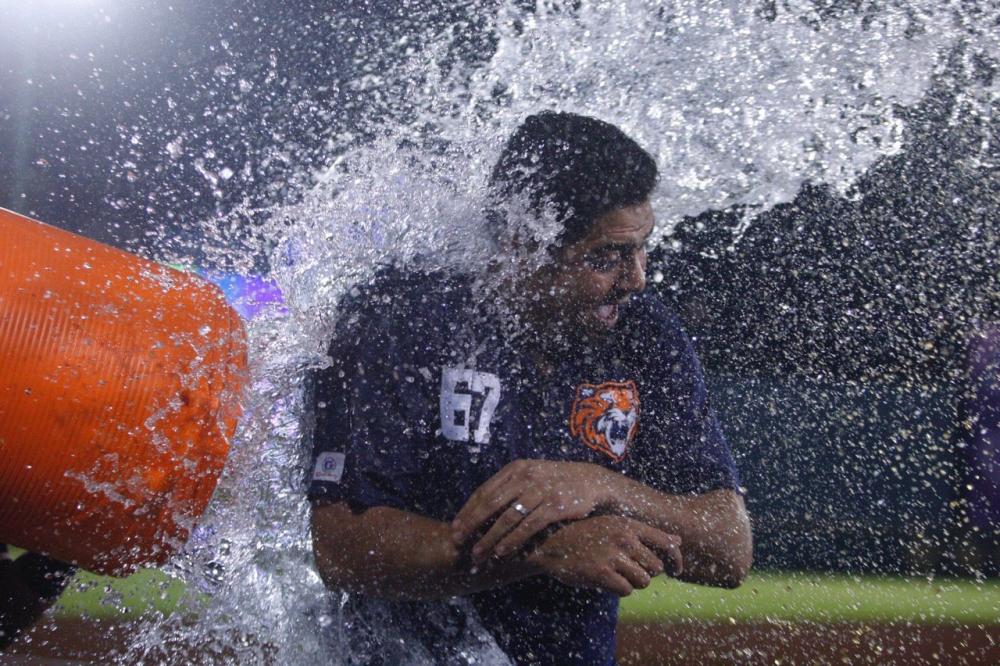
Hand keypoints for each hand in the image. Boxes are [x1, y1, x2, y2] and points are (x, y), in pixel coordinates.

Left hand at [451, 460, 616, 563]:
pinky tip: (502, 552)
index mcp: (516, 469)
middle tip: (457, 542)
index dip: (467, 511)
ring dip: (489, 538)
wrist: (593, 482)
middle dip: (471, 525)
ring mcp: (541, 491)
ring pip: (507, 518)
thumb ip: (510, 487)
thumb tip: (481, 506)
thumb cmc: (557, 482)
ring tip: (477, 553)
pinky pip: (528, 526)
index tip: (455, 527)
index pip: (484, 491)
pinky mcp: (555, 506)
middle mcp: (526, 477)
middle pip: (491, 504)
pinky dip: (513, 541)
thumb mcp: (533, 475)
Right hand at [531, 516, 681, 596]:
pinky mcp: (602, 573)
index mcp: (628, 525)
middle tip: (632, 572)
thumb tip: (678, 541)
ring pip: (643, 581)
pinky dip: (619, 589)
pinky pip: (626, 590)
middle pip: (656, 567)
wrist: (551, 543)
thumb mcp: (615, 526)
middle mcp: (624, 538)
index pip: (666, 543)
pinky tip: (607, 580)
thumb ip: (646, 534)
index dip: (676, 560)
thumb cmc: (585, 535)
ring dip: (633, 583)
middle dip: (647, 574)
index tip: (677, 571)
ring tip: (618, 575)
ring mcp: (613, 556)